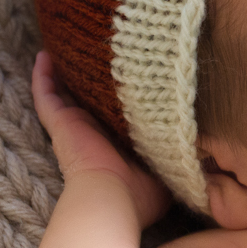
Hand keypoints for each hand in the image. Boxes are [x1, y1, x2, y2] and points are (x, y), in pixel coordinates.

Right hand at [32, 51, 169, 227]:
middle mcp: (93, 132)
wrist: (114, 200)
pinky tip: (43, 56)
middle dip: (90, 78)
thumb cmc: (142, 194)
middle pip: (88, 99)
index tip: (130, 73)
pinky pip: (45, 97)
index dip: (120, 95)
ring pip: (64, 93)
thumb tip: (204, 147)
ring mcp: (74, 127)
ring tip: (63, 47)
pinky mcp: (61, 124)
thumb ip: (179, 153)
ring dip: (63, 72)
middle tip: (95, 52)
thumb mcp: (167, 169)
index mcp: (116, 143)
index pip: (115, 113)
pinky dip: (42, 77)